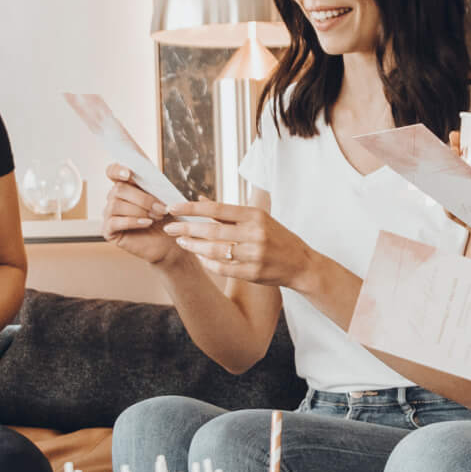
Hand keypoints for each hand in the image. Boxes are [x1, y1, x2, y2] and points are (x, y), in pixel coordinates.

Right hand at [102, 163, 179, 266]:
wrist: (168, 242)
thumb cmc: (165, 218)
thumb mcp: (162, 197)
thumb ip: (153, 184)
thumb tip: (149, 175)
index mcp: (125, 185)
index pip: (112, 171)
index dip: (117, 170)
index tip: (129, 174)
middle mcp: (114, 198)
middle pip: (118, 189)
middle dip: (143, 199)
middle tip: (161, 208)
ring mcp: (109, 214)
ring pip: (116, 205)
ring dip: (140, 210)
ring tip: (157, 217)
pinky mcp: (108, 230)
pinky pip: (114, 222)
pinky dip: (133, 221)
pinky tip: (146, 224)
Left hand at [160, 199, 320, 289]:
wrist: (301, 264)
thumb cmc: (276, 237)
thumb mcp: (257, 218)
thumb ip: (228, 212)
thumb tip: (200, 199)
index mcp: (255, 215)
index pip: (216, 208)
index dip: (191, 208)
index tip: (173, 207)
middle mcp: (255, 233)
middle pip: (212, 229)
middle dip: (186, 228)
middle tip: (169, 227)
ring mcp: (254, 254)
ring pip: (215, 250)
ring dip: (194, 246)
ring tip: (181, 241)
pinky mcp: (253, 272)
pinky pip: (223, 268)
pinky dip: (208, 262)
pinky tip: (199, 257)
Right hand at [444, 132, 470, 248]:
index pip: (470, 162)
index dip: (460, 148)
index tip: (457, 136)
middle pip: (457, 174)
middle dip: (449, 159)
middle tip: (453, 147)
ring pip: (453, 194)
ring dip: (446, 182)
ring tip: (449, 169)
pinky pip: (457, 217)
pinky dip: (450, 210)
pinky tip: (447, 203)